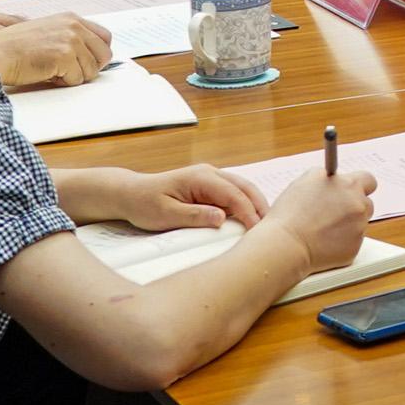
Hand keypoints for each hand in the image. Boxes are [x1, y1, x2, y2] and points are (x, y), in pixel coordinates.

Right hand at [0, 13, 112, 89]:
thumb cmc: (15, 48)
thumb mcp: (47, 32)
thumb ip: (69, 37)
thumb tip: (92, 56)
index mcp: (71, 18)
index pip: (104, 37)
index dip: (97, 54)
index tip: (87, 63)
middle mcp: (74, 25)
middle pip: (104, 55)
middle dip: (90, 68)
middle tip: (69, 72)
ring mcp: (70, 39)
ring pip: (91, 71)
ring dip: (73, 77)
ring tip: (52, 71)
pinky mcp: (65, 55)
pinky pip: (77, 79)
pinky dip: (63, 83)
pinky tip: (47, 74)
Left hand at [115, 164, 266, 233]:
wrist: (131, 194)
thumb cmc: (145, 204)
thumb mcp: (166, 214)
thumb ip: (194, 216)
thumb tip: (221, 218)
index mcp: (200, 177)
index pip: (233, 194)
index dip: (248, 212)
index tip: (257, 231)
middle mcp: (209, 174)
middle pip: (244, 187)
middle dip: (260, 207)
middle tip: (272, 229)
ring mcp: (211, 179)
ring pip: (242, 189)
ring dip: (256, 206)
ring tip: (266, 228)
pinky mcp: (210, 188)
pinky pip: (234, 195)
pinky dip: (246, 207)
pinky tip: (251, 222)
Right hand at [258, 168, 374, 276]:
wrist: (286, 244)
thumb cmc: (291, 213)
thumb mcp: (307, 180)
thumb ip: (327, 177)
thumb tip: (335, 179)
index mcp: (349, 185)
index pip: (368, 179)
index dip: (360, 185)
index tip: (352, 190)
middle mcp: (359, 205)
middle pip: (366, 203)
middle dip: (353, 206)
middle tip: (335, 212)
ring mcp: (359, 227)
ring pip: (359, 224)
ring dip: (347, 224)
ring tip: (323, 228)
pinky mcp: (355, 248)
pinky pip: (352, 242)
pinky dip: (341, 242)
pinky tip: (323, 241)